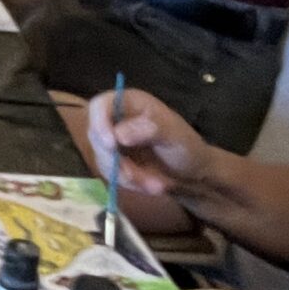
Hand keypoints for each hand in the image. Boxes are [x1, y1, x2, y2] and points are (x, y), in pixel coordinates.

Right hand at [83, 87, 209, 200]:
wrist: (193, 174)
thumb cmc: (186, 146)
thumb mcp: (174, 134)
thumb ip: (149, 129)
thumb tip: (119, 135)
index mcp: (129, 103)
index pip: (100, 105)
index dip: (99, 122)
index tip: (110, 145)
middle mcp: (115, 120)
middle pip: (96, 136)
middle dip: (115, 160)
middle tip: (134, 176)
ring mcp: (113, 142)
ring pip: (103, 159)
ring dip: (127, 176)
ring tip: (156, 186)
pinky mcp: (113, 163)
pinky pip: (111, 175)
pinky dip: (131, 184)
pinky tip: (151, 186)